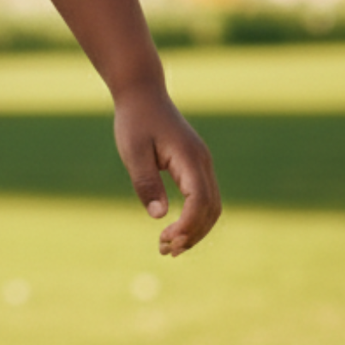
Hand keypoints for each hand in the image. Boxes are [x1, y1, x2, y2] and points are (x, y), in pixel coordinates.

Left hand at [112, 85, 220, 255]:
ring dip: (194, 229)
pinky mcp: (195, 165)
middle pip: (211, 209)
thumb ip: (146, 182)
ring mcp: (202, 164)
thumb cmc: (134, 120)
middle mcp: (202, 162)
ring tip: (168, 247)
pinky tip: (174, 228)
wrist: (142, 93)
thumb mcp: (133, 151)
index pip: (201, 201)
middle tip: (166, 251)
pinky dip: (193, 217)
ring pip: (211, 206)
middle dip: (193, 234)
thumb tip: (158, 216)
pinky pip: (203, 197)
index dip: (188, 225)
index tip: (166, 240)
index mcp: (189, 158)